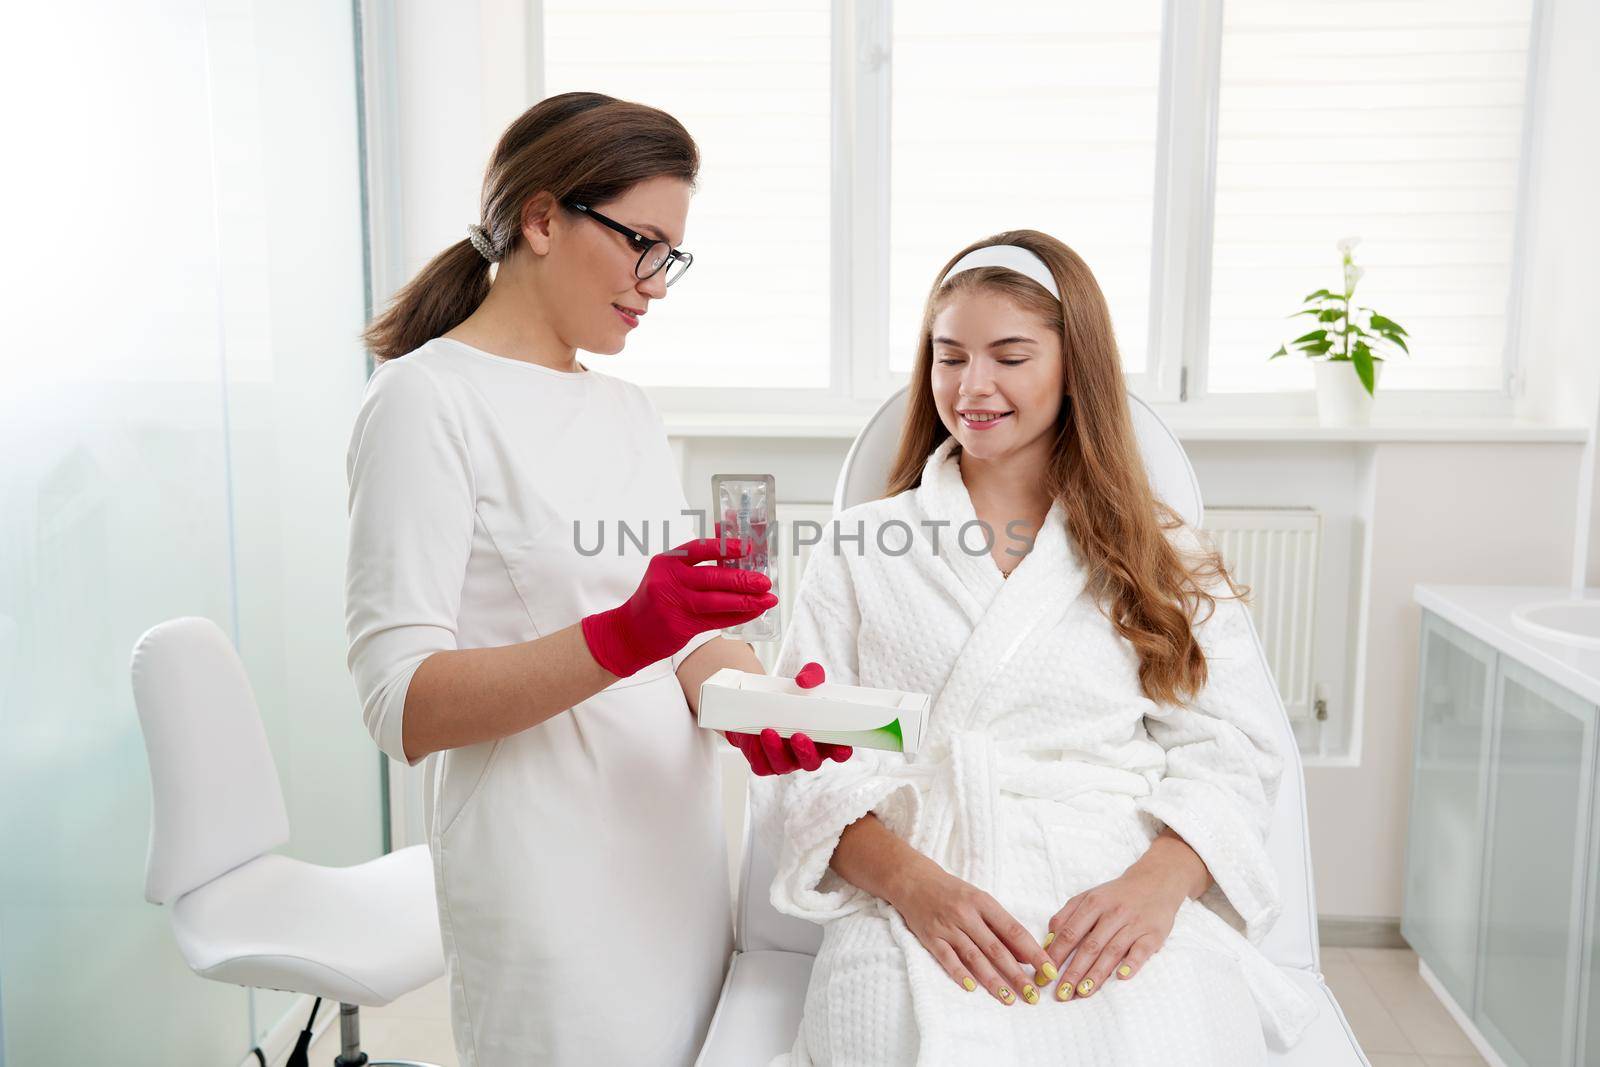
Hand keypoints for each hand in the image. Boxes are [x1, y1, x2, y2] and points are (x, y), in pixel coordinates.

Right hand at [580, 537, 777, 678]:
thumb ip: (693, 561)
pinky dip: (738, 616)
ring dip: (746, 600)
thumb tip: (728, 541)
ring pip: (718, 601)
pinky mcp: (680, 626)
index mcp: (667, 562)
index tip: (747, 547)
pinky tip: (753, 612)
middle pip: (713, 578)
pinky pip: (716, 620)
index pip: (699, 549)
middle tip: (765, 580)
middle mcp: (669, 581)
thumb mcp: (665, 573)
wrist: (629, 632)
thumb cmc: (654, 600)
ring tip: (767, 598)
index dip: (725, 547)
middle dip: (743, 579)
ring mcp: (674, 604)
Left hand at [726, 662, 853, 774]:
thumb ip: (812, 675)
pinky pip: (762, 766)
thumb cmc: (791, 695)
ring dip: (777, 751)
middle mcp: (806, 753)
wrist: (759, 703)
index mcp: (824, 739)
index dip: (841, 752)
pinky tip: (756, 739)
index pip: (839, 752)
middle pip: (811, 763)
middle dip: (806, 752)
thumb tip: (803, 681)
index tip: (841, 746)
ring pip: (784, 765)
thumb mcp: (806, 679)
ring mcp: (785, 760)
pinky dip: (758, 754)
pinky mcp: (763, 763)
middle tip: (798, 735)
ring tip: (769, 731)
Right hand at [894, 863, 1052, 1005]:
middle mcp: (966, 914)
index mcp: (983, 902)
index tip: (1048, 970)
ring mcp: (947, 926)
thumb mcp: (980, 901)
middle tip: (1032, 994)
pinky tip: (972, 988)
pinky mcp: (929, 937)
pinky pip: (947, 958)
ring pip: (974, 956)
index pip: (1014, 930)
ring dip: (992, 980)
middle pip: (996, 948)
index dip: (1033, 952)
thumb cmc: (953, 892)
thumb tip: (1026, 955)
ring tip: (1008, 999)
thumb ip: (1001, 927)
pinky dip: (959, 973)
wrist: (914, 881)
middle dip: (1016, 974)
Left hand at [1042, 833, 1205, 1001]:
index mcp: (1093, 903)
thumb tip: (1048, 942)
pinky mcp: (1154, 933)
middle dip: (1073, 972)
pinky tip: (1121, 977)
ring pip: (1112, 951)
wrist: (1155, 881)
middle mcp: (1112, 913)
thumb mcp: (1088, 897)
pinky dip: (1132, 963)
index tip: (1045, 975)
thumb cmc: (1115, 896)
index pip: (1070, 933)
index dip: (1056, 955)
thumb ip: (1066, 916)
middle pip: (1089, 946)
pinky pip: (1142, 950)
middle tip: (1061, 994)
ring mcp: (1134, 923)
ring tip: (1082, 992)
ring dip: (1097, 974)